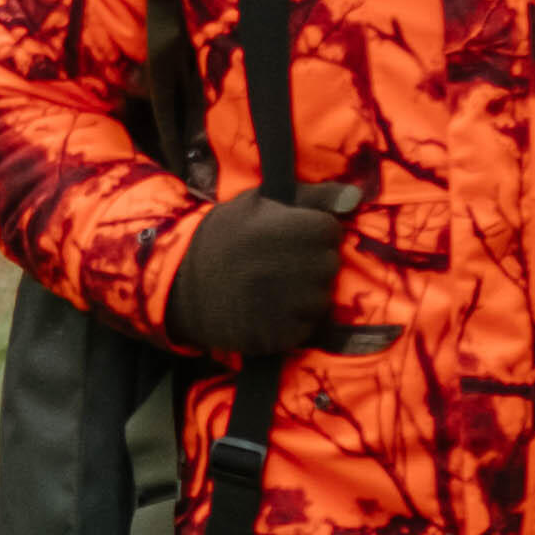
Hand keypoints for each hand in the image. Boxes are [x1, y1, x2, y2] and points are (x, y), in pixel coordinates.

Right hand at [166, 174, 365, 354]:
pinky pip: (304, 329)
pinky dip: (290, 322)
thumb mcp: (261, 202)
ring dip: (302, 295)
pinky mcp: (283, 337)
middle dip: (309, 264)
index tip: (284, 238)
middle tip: (274, 264)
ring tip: (269, 288)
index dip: (309, 233)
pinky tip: (266, 309)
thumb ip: (313, 197)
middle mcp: (304, 269)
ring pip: (320, 300)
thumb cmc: (222, 235)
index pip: (331, 231)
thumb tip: (356, 197)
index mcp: (302, 230)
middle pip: (330, 267)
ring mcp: (295, 306)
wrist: (178, 283)